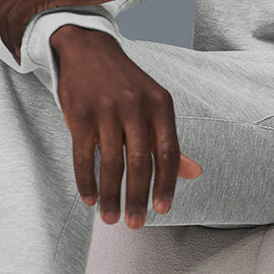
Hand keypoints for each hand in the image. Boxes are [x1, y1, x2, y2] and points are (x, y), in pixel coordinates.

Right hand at [50, 26, 201, 226]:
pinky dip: (87, 181)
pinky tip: (90, 198)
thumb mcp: (154, 105)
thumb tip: (194, 174)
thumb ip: (168, 141)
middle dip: (138, 198)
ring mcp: (106, 109)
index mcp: (161, 104)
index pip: (169, 152)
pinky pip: (84, 156)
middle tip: (135, 223)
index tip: (162, 210)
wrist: (87, 49)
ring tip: (110, 217)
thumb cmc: (125, 84)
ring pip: (111, 163)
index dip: (167, 184)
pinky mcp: (79, 114)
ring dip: (111, 196)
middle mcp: (136, 106)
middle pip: (141, 162)